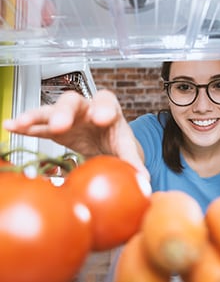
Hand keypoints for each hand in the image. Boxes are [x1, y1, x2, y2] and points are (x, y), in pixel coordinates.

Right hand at [3, 90, 149, 179]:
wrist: (106, 142)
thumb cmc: (116, 141)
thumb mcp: (126, 149)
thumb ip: (133, 161)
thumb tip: (144, 180)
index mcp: (108, 110)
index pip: (106, 101)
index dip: (103, 107)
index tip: (102, 119)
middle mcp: (86, 108)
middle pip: (73, 101)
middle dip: (65, 112)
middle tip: (59, 125)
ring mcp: (69, 117)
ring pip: (51, 111)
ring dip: (35, 117)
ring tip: (20, 124)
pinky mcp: (56, 128)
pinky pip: (39, 125)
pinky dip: (27, 126)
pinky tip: (11, 128)